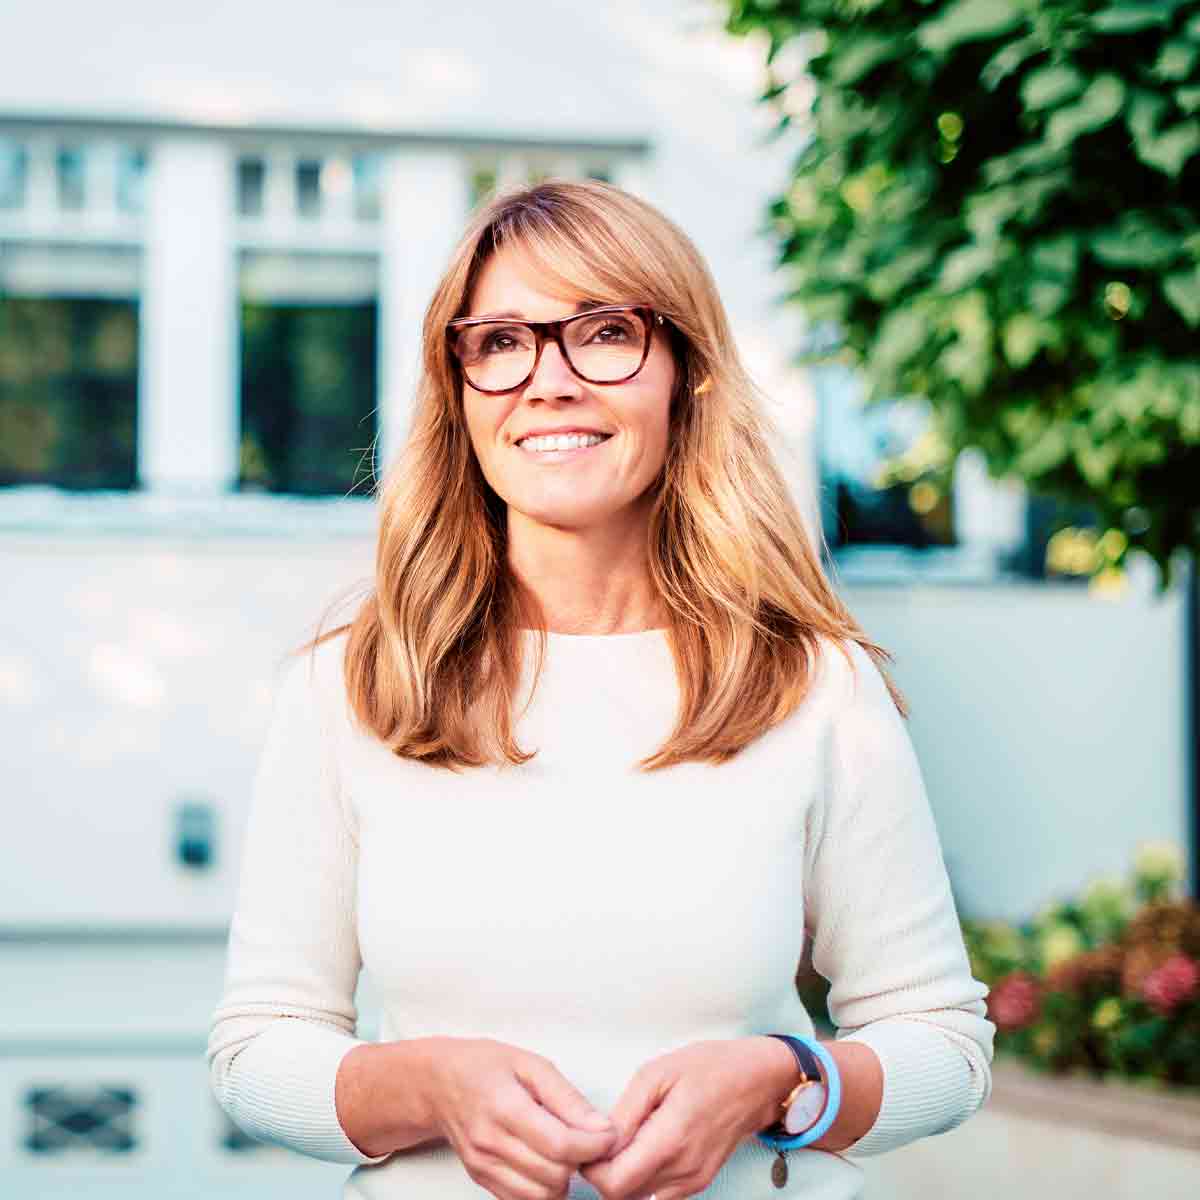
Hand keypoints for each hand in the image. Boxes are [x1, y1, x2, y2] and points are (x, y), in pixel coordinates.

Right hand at [426, 1036, 621, 1199]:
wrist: (438, 1082)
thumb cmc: (484, 1066)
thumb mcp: (530, 1064)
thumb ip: (567, 1097)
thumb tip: (601, 1127)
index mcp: (505, 1107)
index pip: (560, 1145)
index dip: (594, 1146)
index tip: (609, 1135)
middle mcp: (491, 1143)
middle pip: (554, 1175)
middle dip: (580, 1160)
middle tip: (585, 1138)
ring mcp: (483, 1166)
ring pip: (541, 1196)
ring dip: (563, 1178)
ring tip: (564, 1150)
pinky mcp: (481, 1179)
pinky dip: (542, 1188)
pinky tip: (544, 1161)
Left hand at [578, 1038, 789, 1199]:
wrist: (758, 1081)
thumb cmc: (710, 1067)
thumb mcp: (660, 1072)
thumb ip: (626, 1111)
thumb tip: (600, 1138)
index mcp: (671, 1140)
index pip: (614, 1183)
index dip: (591, 1167)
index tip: (588, 1140)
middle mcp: (683, 1170)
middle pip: (622, 1195)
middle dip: (603, 1170)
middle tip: (600, 1136)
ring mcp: (693, 1181)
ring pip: (638, 1196)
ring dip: (622, 1175)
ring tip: (624, 1137)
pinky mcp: (698, 1183)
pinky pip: (658, 1192)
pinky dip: (642, 1176)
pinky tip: (643, 1145)